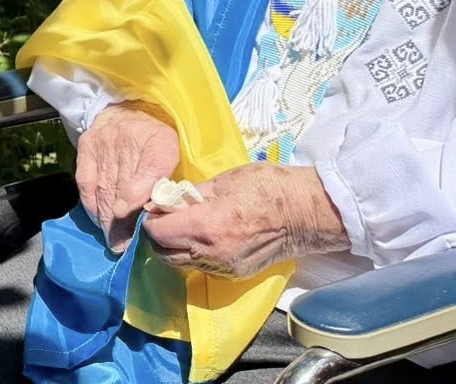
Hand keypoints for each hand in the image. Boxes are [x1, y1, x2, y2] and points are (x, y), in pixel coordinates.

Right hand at [76, 102, 179, 252]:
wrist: (130, 107)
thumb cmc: (155, 137)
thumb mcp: (171, 153)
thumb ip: (164, 178)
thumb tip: (151, 208)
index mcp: (158, 143)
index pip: (148, 175)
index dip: (138, 202)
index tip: (133, 225)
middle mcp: (127, 141)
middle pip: (122, 188)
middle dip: (122, 222)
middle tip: (123, 246)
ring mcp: (104, 144)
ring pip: (104, 188)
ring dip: (107, 218)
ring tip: (112, 240)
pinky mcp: (87, 146)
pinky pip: (86, 182)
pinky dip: (91, 203)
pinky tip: (98, 219)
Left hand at [143, 163, 348, 278]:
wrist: (303, 213)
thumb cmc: (265, 188)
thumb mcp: (221, 181)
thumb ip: (188, 195)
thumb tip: (162, 199)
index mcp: (206, 226)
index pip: (158, 232)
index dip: (151, 219)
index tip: (156, 207)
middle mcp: (211, 253)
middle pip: (164, 253)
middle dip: (158, 235)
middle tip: (165, 217)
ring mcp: (224, 268)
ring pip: (181, 264)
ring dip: (174, 247)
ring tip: (184, 226)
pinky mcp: (234, 274)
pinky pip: (201, 267)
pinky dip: (193, 254)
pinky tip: (203, 237)